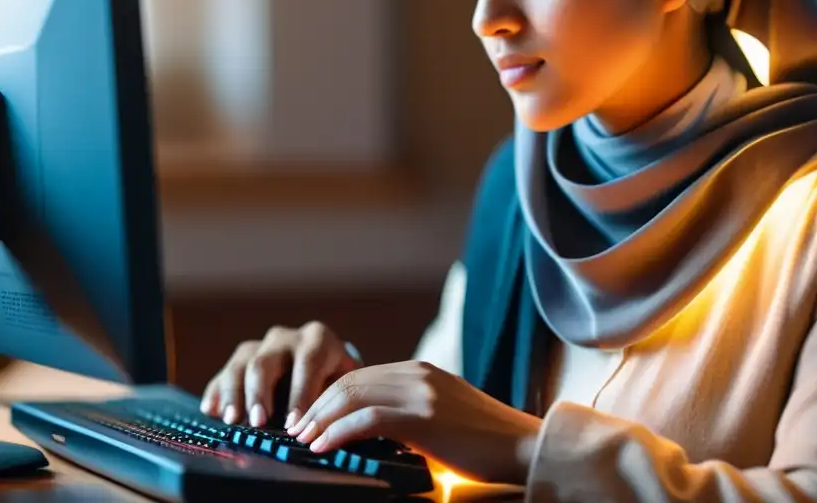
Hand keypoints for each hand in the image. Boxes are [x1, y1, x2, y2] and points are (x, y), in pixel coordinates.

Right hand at [200, 321, 362, 428]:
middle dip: (259, 394)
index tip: (293, 425)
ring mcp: (258, 347)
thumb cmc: (336, 381)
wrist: (323, 368)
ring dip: (233, 395)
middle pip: (265, 362)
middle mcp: (284, 338)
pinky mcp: (237, 363)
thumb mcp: (344, 385)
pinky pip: (221, 375)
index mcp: (317, 339)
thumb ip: (335, 403)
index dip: (300, 395)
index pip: (307, 363)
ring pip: (239, 365)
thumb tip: (324, 432)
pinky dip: (215, 394)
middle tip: (258, 423)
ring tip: (232, 421)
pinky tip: (211, 412)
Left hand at [287, 360, 541, 485]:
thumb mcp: (444, 415)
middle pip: (351, 381)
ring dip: (320, 418)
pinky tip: (323, 445)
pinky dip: (338, 431)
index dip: (329, 395)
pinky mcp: (423, 417)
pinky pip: (366, 419)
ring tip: (302, 438)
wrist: (522, 446)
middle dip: (316, 404)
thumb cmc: (486, 441)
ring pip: (353, 395)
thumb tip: (374, 430)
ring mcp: (421, 392)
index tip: (309, 417)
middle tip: (294, 429)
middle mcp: (418, 374)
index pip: (362, 374)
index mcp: (422, 371)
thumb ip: (412, 412)